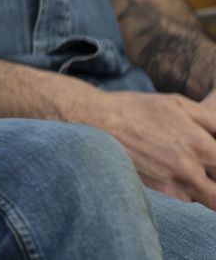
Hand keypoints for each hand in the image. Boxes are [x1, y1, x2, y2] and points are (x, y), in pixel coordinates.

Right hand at [73, 86, 215, 206]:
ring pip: (210, 199)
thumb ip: (214, 123)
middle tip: (211, 167)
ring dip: (209, 186)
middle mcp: (191, 170)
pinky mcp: (162, 190)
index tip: (214, 155)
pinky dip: (191, 188)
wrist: (99, 121)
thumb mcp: (181, 105)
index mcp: (202, 146)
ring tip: (196, 167)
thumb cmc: (141, 109)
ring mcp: (176, 183)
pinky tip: (178, 170)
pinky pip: (189, 197)